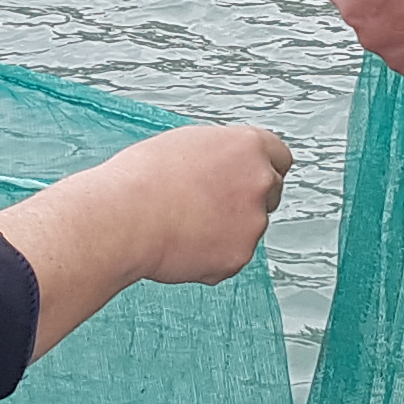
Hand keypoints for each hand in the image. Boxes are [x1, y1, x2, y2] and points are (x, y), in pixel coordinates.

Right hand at [0, 123, 293, 359]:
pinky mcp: (239, 257)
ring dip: (225, 229)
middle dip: (249, 199)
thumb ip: (220, 156)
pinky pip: (230, 257)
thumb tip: (227, 169)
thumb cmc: (141, 179)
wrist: (123, 219)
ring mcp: (253, 221)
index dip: (261, 168)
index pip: (280, 156)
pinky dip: (210, 256)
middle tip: (211, 205)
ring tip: (180, 225)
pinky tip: (179, 246)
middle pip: (271, 192)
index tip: (248, 178)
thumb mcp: (185, 146)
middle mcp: (259, 181)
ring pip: (248, 227)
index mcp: (247, 145)